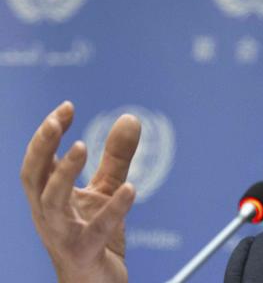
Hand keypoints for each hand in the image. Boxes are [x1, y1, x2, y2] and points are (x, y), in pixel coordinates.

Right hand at [20, 101, 140, 282]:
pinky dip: (113, 209)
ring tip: (81, 146)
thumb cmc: (95, 236)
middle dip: (42, 146)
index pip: (40, 160)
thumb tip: (130, 118)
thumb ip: (116, 157)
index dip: (48, 133)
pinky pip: (95, 230)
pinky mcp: (85, 253)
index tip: (67, 106)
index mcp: (50, 197)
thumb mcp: (106, 190)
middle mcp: (49, 214)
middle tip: (58, 119)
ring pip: (52, 202)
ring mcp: (63, 235)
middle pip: (33, 176)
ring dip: (63, 173)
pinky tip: (130, 188)